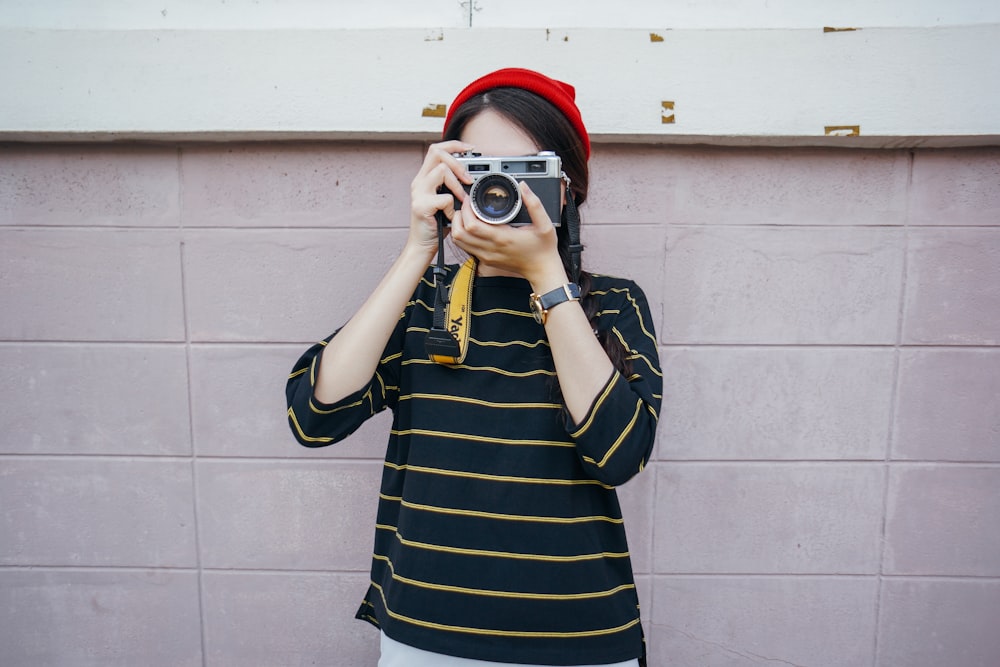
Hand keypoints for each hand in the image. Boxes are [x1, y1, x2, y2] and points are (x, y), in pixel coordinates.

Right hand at [408, 140, 474, 252]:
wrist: (423, 245)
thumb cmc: (437, 224)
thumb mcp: (446, 200)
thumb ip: (452, 186)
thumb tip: (472, 176)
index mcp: (425, 177)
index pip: (437, 149)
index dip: (454, 145)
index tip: (470, 149)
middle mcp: (419, 181)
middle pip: (437, 153)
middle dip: (458, 163)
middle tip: (468, 179)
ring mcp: (418, 193)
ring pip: (441, 171)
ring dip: (457, 185)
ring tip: (461, 199)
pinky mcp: (421, 206)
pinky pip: (444, 198)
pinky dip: (452, 207)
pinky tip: (451, 216)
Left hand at [450, 181, 567, 289]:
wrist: (542, 270)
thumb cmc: (543, 249)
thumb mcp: (545, 224)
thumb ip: (535, 204)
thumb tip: (523, 187)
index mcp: (503, 238)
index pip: (472, 225)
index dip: (466, 210)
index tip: (470, 200)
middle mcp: (491, 249)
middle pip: (459, 234)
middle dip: (459, 216)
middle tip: (466, 206)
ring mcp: (486, 256)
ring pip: (459, 242)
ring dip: (458, 227)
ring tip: (466, 215)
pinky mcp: (485, 260)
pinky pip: (465, 248)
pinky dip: (463, 236)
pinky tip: (471, 227)